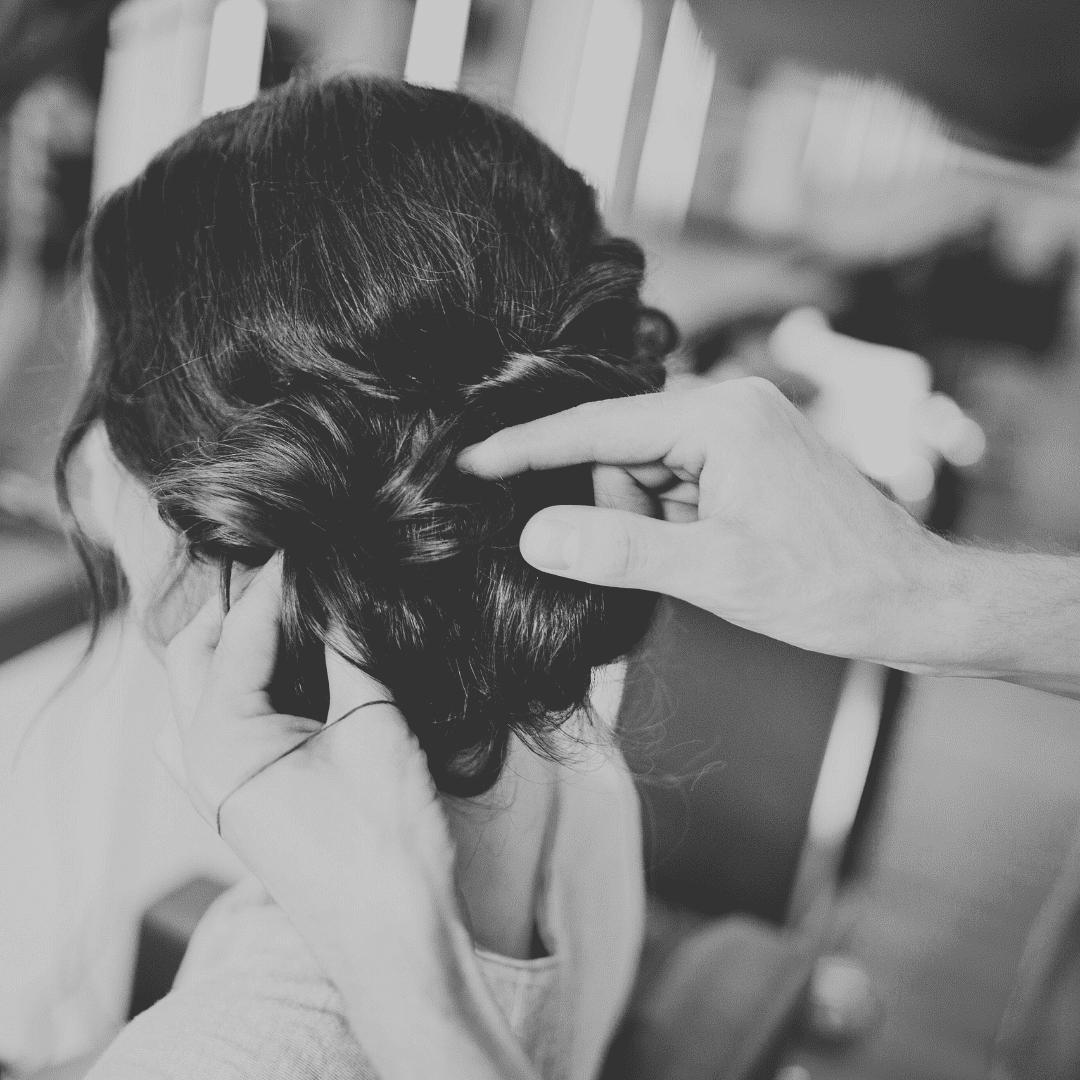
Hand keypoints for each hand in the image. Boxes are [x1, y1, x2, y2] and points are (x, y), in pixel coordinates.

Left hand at [158, 557, 536, 1079]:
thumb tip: (339, 585)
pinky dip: (234, 684)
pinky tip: (271, 669)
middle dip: (234, 601)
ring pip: (200, 686)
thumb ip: (347, 647)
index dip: (273, 577)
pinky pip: (212, 724)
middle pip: (196, 652)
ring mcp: (214, 782)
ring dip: (231, 640)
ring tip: (281, 602)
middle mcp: (199, 757)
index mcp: (219, 738)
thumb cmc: (383, 840)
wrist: (395, 932)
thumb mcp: (372, 723)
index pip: (238, 630)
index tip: (303, 536)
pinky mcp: (240, 795)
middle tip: (285, 561)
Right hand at [458, 371, 953, 670]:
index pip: (598, 427)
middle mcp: (730, 407)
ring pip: (647, 474)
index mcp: (721, 416)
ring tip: (701, 565)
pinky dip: (670, 525)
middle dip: (614, 510)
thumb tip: (536, 534)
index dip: (527, 448)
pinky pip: (677, 486)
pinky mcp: (748, 461)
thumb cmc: (832, 584)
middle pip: (621, 451)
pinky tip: (701, 557)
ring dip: (648, 525)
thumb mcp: (716, 573)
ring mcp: (741, 432)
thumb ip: (619, 550)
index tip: (469, 459)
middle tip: (651, 562)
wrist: (915, 600)